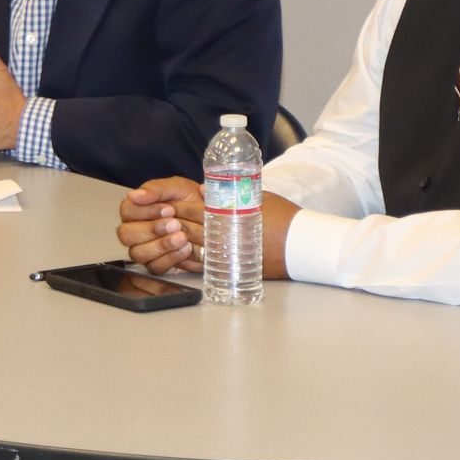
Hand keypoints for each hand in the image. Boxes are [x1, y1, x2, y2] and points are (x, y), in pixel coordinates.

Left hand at [118, 183, 300, 278]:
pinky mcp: (230, 267)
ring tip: (165, 237)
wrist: (301, 244)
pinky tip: (179, 255)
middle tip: (158, 220)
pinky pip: (201, 264)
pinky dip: (187, 259)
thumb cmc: (282, 218)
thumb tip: (204, 192)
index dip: (173, 205)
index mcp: (225, 213)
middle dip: (168, 223)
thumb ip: (227, 194)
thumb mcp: (255, 197)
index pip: (189, 207)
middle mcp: (221, 234)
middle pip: (185, 226)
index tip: (164, 203)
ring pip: (189, 246)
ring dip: (173, 242)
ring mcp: (224, 252)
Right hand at [119, 177, 205, 273]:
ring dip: (161, 245)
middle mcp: (135, 231)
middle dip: (152, 229)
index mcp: (136, 209)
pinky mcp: (158, 265)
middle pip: (126, 234)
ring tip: (183, 237)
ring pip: (138, 253)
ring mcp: (144, 250)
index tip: (169, 209)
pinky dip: (171, 258)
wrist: (214, 220)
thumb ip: (156, 189)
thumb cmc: (191, 201)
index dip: (146, 211)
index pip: (127, 211)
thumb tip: (134, 195)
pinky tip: (186, 248)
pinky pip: (155, 267)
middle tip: (176, 224)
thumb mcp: (178, 188)